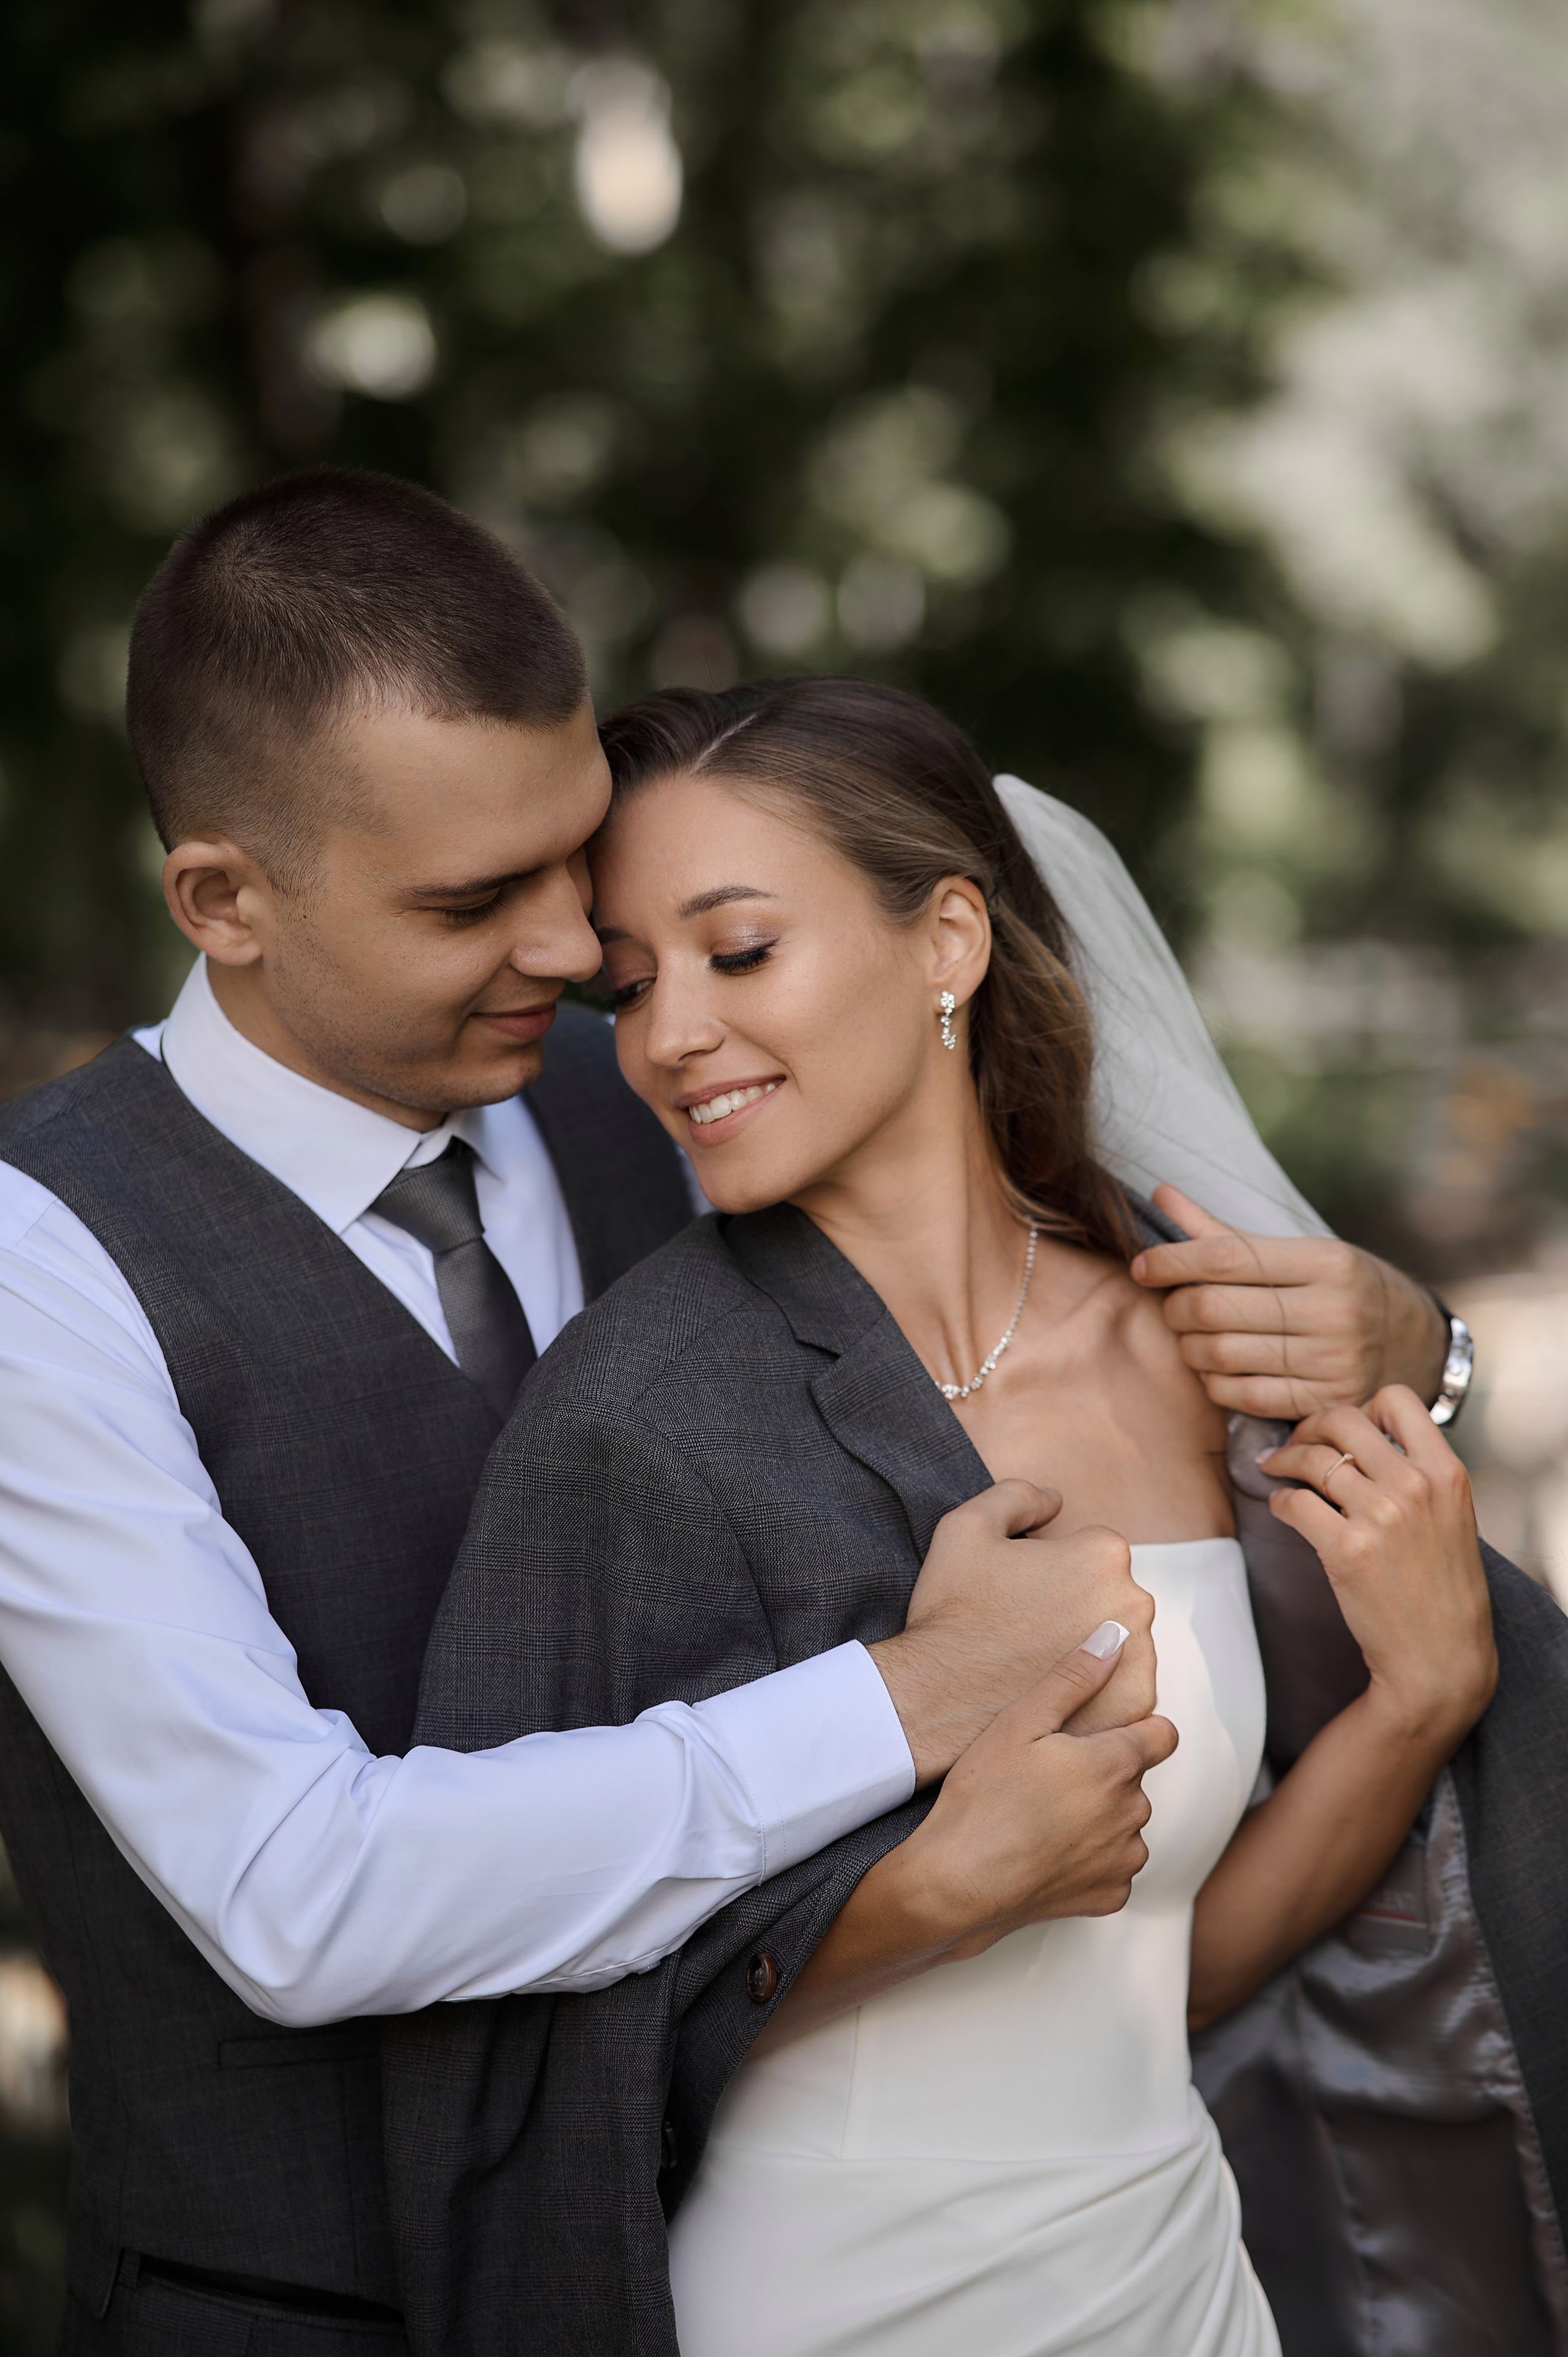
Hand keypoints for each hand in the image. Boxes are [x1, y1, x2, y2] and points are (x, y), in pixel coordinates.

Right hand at [754, 1625, 1178, 2052]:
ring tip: (1043, 1816)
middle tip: (1048, 1776)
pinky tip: (1048, 1852)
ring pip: (1126, 1824)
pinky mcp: (1108, 1898)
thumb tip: (1115, 1637)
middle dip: (1105, 1773)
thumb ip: (1074, 1676)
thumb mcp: (1020, 1721)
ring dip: (1100, 1818)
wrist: (956, 1884)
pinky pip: (1113, 1869)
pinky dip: (1090, 1861)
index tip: (1098, 1735)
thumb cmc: (982, 1798)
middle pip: (1135, 1779)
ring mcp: (1122, 1860)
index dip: (1135, 1729)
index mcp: (1115, 1764)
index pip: (1163, 1735)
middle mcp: (1131, 1813)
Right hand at [868, 1483, 1155, 1784]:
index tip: (1023, 1597)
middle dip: (1078, 1609)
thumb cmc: (953, 1613)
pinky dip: (1100, 1692)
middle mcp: (1133, 1602)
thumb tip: (1055, 1502)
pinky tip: (1058, 1691)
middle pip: (1111, 1597)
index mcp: (1102, 1553)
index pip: (1090, 1552)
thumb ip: (1017, 1496)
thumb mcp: (966, 1526)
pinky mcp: (1134, 1705)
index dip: (1051, 1572)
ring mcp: (1139, 1658)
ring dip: (1093, 1650)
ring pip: (1121, 1643)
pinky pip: (1125, 1689)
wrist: (939, 1699)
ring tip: (1041, 1664)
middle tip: (1029, 1632)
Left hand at [1130, 1183, 1447, 1419]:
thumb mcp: (1300, 1251)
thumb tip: (1162, 1194)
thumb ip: (1225, 1233)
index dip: (1171, 1260)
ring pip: (1222, 1355)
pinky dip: (1213, 1384)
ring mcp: (1332, 1362)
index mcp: (1326, 1261)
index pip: (1226, 1256)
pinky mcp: (1326, 1403)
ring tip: (1190, 1337)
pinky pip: (1243, 1396)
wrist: (1415, 1344)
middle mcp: (1334, 1311)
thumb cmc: (1341, 1288)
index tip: (1142, 1267)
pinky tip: (1212, 1370)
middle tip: (1173, 1306)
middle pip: (1217, 1309)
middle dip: (1176, 1308)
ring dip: (1189, 1347)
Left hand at [1259, 1387, 1495, 1747]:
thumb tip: (1366, 1444)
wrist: (1441, 1657)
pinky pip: (1294, 1503)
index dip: (1362, 1405)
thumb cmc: (1443, 1590)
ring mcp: (1381, 1515)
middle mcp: (1414, 1485)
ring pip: (1311, 1457)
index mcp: (1445, 1472)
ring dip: (1283, 1458)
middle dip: (1309, 1424)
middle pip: (1343, 1417)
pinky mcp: (1347, 1549)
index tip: (1345, 1427)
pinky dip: (1279, 1501)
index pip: (1397, 1399)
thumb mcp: (1451, 1518)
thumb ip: (1419, 1476)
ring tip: (1273, 1466)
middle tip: (1295, 1441)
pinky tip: (1280, 1508)